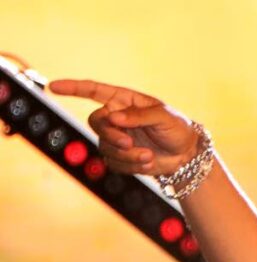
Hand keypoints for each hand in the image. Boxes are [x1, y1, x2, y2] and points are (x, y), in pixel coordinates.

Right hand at [48, 79, 199, 176]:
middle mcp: (116, 118)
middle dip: (110, 134)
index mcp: (124, 101)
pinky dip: (130, 165)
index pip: (93, 91)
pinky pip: (114, 162)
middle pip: (96, 122)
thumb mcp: (163, 116)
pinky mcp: (121, 157)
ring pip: (105, 146)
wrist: (187, 155)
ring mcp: (117, 138)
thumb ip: (138, 115)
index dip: (73, 88)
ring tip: (147, 155)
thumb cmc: (177, 128)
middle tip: (128, 143)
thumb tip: (114, 117)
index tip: (54, 86)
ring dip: (126, 154)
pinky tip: (147, 162)